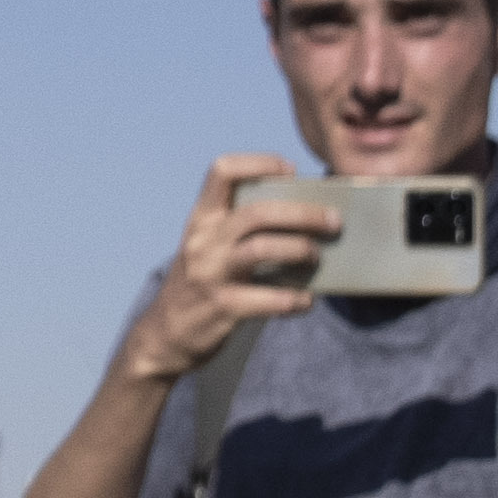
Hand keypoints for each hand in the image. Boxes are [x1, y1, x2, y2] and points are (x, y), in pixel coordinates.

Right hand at [123, 154, 332, 385]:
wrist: (164, 334)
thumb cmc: (201, 283)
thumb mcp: (208, 246)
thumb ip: (241, 227)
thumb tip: (306, 213)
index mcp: (201, 219)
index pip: (223, 171)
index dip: (260, 163)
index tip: (291, 172)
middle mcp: (204, 241)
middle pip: (258, 212)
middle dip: (303, 213)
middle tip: (333, 221)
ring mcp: (211, 274)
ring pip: (262, 249)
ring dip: (300, 249)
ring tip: (317, 257)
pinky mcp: (223, 308)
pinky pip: (269, 299)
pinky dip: (295, 299)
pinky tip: (306, 301)